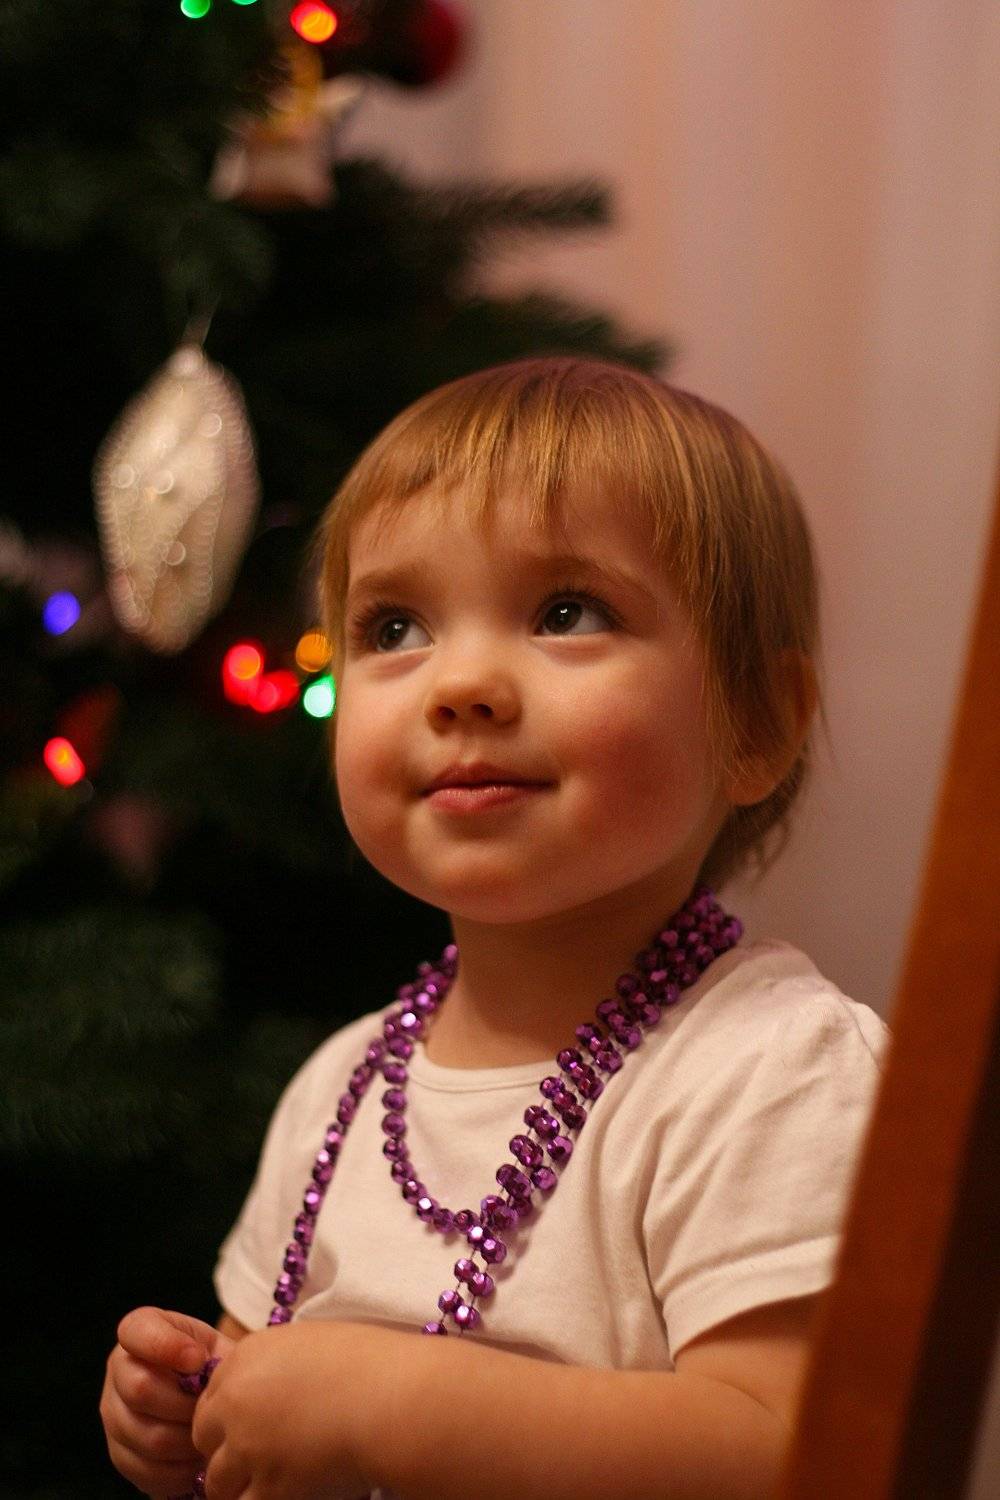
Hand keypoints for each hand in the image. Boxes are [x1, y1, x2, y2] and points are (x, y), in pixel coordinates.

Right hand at [101, 1305, 235, 1497]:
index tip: (199, 1359)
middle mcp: (118, 1370)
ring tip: (210, 1435)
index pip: (136, 1331)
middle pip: (140, 1389)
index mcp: (140, 1332)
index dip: (166, 1345)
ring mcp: (113, 1414)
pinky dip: (180, 1470)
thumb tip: (211, 1372)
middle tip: (210, 1408)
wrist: (204, 1400)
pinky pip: (147, 1469)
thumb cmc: (213, 1366)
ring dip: (188, 1441)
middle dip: (186, 1403)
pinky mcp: (119, 1453)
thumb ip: (215, 1354)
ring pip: (147, 1436)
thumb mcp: (217, 1347)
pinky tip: (197, 1460)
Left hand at [192, 1320, 390, 1499]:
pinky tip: (290, 1493)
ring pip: (216, 1482)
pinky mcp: (269, 1488)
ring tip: (274, 1481)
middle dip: (225, 1451)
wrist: (394, 1398)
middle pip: (203, 1438)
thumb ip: (275, 1368)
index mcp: (246, 1358)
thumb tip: (265, 1394)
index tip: (252, 1426)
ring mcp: (247, 1447)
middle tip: (258, 1459)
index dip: (229, 1417)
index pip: (210, 1397)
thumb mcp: (310, 1345)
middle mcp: (236, 1401)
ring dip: (240, 1485)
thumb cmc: (368, 1364)